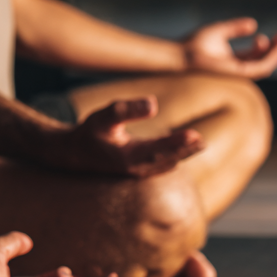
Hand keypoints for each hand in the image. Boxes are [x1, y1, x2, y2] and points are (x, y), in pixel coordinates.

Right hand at [44, 97, 203, 177]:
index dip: (178, 143)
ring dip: (182, 154)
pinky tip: (182, 149)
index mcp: (128, 157)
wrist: (75, 154)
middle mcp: (136, 169)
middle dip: (185, 150)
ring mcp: (138, 172)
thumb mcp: (103, 117)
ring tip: (198, 143)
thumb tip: (153, 104)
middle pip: (168, 160)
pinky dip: (173, 157)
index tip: (195, 135)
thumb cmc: (90, 133)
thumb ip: (127, 110)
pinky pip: (161, 165)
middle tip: (200, 140)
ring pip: (166, 164)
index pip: (160, 150)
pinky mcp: (138, 170)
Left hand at [184, 18, 276, 78]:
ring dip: (276, 53)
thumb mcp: (219, 31)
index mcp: (233, 60)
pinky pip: (259, 67)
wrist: (181, 53)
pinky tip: (272, 44)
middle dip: (275, 50)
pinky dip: (268, 57)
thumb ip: (235, 28)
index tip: (266, 35)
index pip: (254, 55)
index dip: (264, 46)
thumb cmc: (193, 44)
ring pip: (265, 65)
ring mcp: (238, 72)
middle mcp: (238, 68)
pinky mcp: (238, 73)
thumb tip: (254, 23)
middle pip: (262, 60)